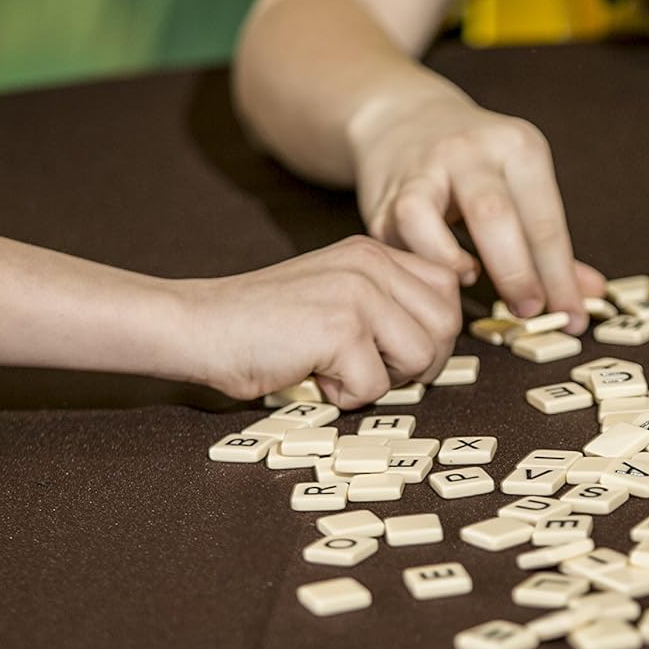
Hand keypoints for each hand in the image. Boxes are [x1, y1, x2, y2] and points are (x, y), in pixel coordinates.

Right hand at [180, 236, 461, 407]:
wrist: (199, 326)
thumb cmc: (266, 324)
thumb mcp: (337, 294)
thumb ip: (386, 303)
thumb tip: (443, 339)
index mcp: (374, 252)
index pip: (448, 288)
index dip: (434, 331)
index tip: (397, 350)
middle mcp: (371, 263)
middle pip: (446, 326)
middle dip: (418, 362)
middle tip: (369, 367)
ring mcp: (358, 293)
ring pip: (422, 357)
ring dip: (383, 379)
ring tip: (338, 367)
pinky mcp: (341, 329)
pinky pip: (376, 386)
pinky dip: (346, 396)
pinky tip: (313, 375)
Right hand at [350, 88, 604, 331]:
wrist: (405, 117)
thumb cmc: (478, 167)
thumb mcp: (523, 188)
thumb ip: (552, 245)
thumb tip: (591, 296)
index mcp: (519, 148)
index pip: (546, 222)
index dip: (561, 279)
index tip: (573, 319)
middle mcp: (472, 150)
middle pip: (495, 216)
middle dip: (516, 273)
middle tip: (529, 312)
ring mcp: (425, 167)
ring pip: (427, 215)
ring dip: (451, 260)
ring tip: (471, 281)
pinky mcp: (387, 190)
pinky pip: (397, 229)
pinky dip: (420, 257)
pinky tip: (440, 273)